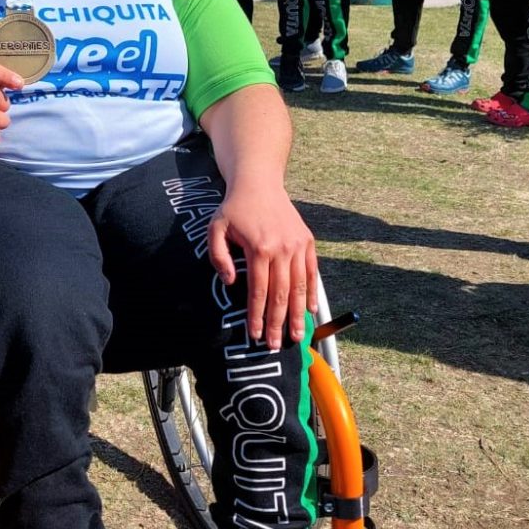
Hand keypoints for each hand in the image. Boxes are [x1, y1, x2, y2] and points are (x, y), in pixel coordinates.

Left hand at [208, 186, 318, 349]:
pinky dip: (313, 293)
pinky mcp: (307, 242)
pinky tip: (311, 312)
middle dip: (277, 323)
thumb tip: (231, 282)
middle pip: (281, 294)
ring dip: (297, 314)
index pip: (259, 291)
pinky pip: (312, 272)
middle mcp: (282, 249)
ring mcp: (298, 245)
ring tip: (295, 336)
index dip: (257, 316)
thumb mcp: (216, 229)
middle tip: (274, 345)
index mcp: (260, 248)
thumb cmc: (234, 209)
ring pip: (300, 287)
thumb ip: (219, 257)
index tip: (255, 335)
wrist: (260, 184)